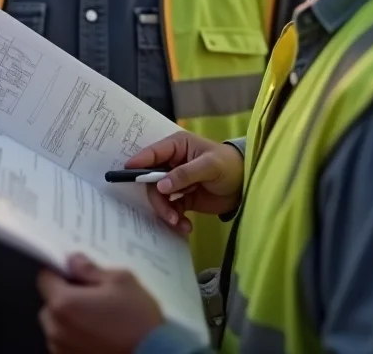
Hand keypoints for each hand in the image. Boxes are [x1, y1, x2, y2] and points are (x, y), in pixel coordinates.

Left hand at [37, 254, 163, 353]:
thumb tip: (72, 260)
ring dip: (70, 320)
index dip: (61, 272)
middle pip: (50, 304)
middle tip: (94, 297)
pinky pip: (65, 344)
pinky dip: (77, 338)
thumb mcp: (121, 281)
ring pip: (57, 326)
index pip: (45, 278)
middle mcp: (56, 329)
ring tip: (99, 320)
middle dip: (66, 297)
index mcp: (63, 303)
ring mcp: (62, 349)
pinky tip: (100, 335)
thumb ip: (90, 269)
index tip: (77, 274)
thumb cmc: (137, 320)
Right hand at [126, 131, 244, 234]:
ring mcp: (176, 181)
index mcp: (177, 146)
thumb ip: (185, 174)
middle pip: (151, 181)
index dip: (139, 163)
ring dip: (166, 212)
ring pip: (159, 197)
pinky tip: (186, 226)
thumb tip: (161, 186)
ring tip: (179, 224)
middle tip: (168, 215)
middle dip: (158, 200)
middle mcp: (172, 163)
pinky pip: (171, 209)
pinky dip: (175, 219)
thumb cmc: (229, 166)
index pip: (152, 153)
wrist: (246, 186)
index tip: (127, 174)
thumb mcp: (209, 166)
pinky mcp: (182, 198)